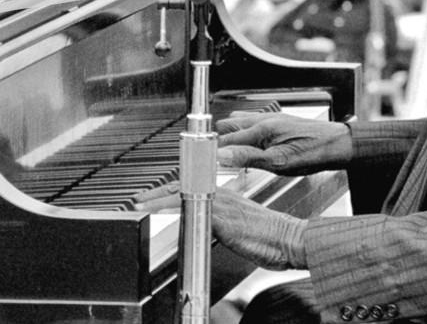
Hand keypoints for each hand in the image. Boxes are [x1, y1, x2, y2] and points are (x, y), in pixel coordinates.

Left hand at [133, 187, 306, 269]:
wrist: (287, 239)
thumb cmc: (270, 236)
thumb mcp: (243, 224)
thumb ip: (227, 220)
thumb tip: (218, 224)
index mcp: (226, 195)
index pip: (194, 187)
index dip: (172, 190)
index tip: (155, 195)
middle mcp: (221, 195)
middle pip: (183, 187)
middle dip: (158, 193)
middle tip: (139, 199)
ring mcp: (220, 204)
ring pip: (183, 193)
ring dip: (158, 198)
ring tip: (140, 204)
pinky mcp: (220, 217)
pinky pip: (189, 207)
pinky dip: (169, 206)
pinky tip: (155, 209)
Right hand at [217, 111, 352, 174]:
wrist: (337, 144)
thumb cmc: (313, 153)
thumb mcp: (279, 162)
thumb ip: (249, 158)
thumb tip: (223, 156)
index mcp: (262, 129)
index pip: (226, 140)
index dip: (212, 152)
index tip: (200, 164)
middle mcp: (264, 120)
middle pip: (229, 127)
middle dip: (218, 142)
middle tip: (209, 161)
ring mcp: (272, 120)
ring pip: (240, 124)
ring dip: (230, 137)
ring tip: (224, 156)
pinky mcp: (279, 123)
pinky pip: (252, 125)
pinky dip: (243, 135)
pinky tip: (247, 148)